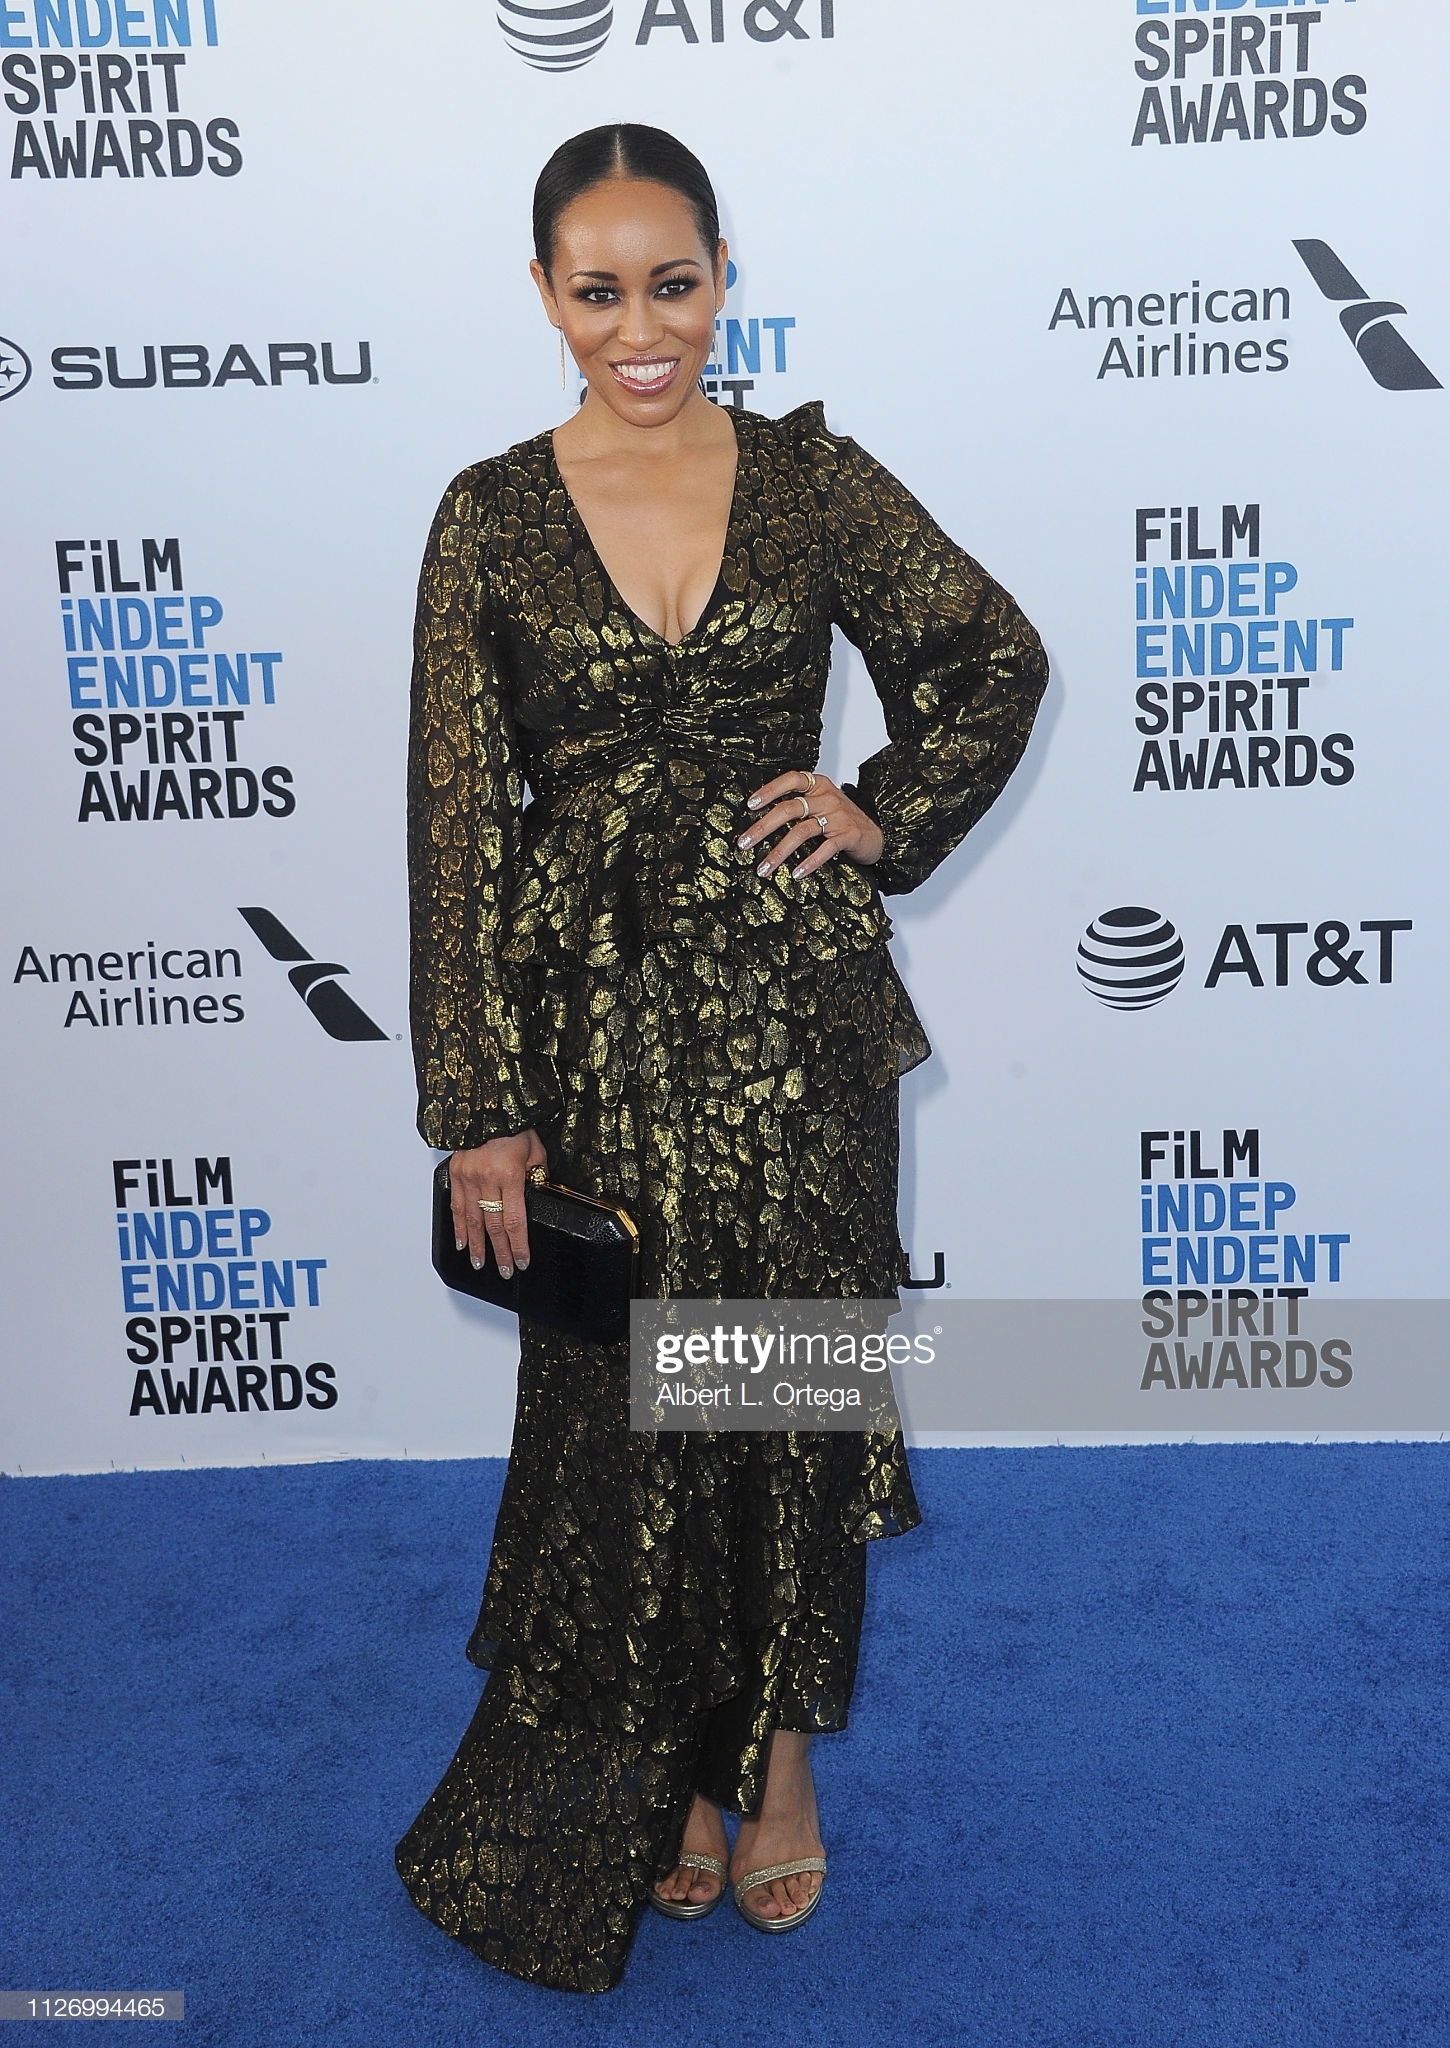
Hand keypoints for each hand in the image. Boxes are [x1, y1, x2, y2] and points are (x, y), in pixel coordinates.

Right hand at [448, 1130, 547, 1277]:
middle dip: (500, 1253)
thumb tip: (539, 1192)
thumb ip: (537, 1174)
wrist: (485, 1103)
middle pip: (493, 1227)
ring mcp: (468, 1178)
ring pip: (472, 1221)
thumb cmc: (513, 1124)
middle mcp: (486, 1180)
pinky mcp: (456, 1174)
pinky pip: (457, 1207)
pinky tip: (461, 1241)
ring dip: (476, 1246)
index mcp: (509, 1176)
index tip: (522, 1261)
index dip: (518, 1246)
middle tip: (504, 1271)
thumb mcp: (535, 1149)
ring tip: (480, 1263)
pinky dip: (458, 1227)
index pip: (514, 1221)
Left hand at [737, 769, 884, 880]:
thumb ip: (798, 804)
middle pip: (789, 809)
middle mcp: (827, 797)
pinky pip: (825, 849)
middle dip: (762, 828)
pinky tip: (796, 874)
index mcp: (818, 785)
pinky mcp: (849, 835)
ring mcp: (839, 816)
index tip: (750, 806)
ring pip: (801, 832)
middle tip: (744, 844)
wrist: (877, 834)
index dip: (769, 791)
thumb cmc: (842, 820)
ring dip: (779, 852)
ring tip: (764, 869)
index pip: (790, 780)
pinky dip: (809, 862)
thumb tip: (760, 818)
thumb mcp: (821, 804)